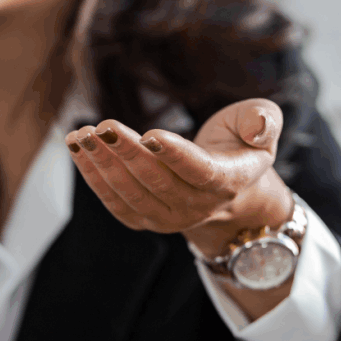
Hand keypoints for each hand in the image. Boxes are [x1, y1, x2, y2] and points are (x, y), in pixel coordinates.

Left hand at [65, 98, 293, 257]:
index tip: (150, 134)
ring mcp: (168, 218)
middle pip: (157, 181)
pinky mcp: (143, 219)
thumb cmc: (240, 145)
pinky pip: (114, 202)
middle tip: (103, 127)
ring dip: (102, 164)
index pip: (200, 171)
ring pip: (131, 194)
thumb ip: (264, 121)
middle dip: (127, 153)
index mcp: (228, 182)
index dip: (175, 154)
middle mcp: (198, 207)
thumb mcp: (262, 124)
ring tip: (82, 135)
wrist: (227, 186)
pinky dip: (93, 176)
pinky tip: (77, 149)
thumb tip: (261, 126)